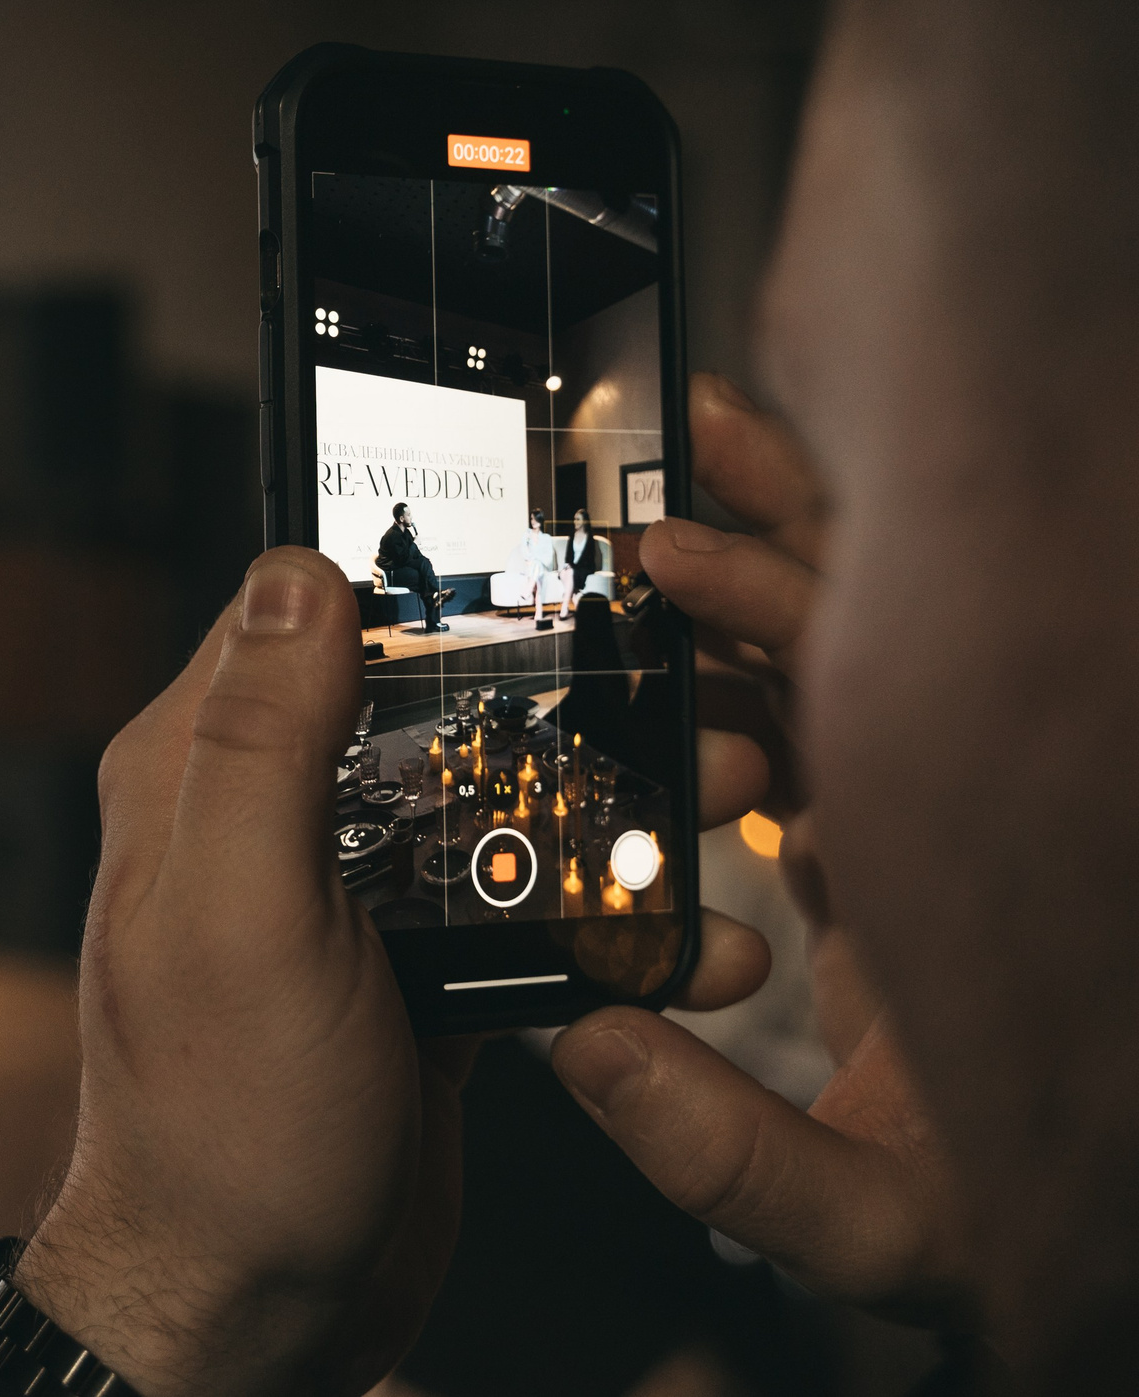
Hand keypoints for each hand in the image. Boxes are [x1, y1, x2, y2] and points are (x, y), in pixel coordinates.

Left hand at [16, 543, 775, 1396]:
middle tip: (687, 696)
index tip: (553, 551)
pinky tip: (694, 940)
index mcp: (197, 774)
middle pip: (427, 701)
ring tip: (727, 804)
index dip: (422, 569)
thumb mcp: (239, 914)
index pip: (303, 613)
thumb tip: (295, 571)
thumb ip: (260, 742)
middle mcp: (267, 820)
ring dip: (611, 803)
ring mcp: (349, 901)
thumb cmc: (218, 1128)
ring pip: (495, 803)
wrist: (252, 1313)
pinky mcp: (416, 979)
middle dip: (562, 693)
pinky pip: (524, 912)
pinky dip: (610, 918)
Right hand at [550, 374, 974, 1328]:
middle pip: (869, 623)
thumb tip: (585, 1041)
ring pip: (853, 648)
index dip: (762, 606)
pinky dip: (758, 645)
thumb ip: (733, 1153)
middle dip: (779, 514)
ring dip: (771, 550)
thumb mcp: (878, 1226)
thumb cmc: (1008, 1235)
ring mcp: (925, 827)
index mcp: (942, 876)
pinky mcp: (891, 853)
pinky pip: (825, 715)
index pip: (857, 689)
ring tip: (697, 458)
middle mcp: (946, 823)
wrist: (1077, 1240)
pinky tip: (699, 601)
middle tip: (692, 423)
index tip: (669, 555)